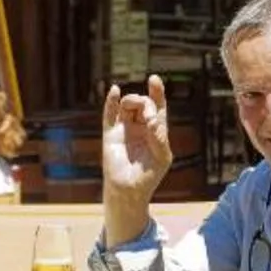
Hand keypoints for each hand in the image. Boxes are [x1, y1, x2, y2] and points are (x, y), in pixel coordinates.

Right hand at [101, 76, 172, 200]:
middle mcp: (139, 127)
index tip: (154, 79)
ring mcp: (124, 129)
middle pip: (143, 103)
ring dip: (132, 101)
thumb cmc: (149, 176)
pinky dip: (111, 101)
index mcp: (155, 131)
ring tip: (134, 107)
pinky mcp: (110, 134)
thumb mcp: (162, 156)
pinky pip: (109, 114)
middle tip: (148, 118)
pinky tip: (115, 91)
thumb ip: (159, 137)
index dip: (157, 92)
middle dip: (146, 103)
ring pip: (127, 105)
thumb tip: (151, 119)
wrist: (129, 191)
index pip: (157, 107)